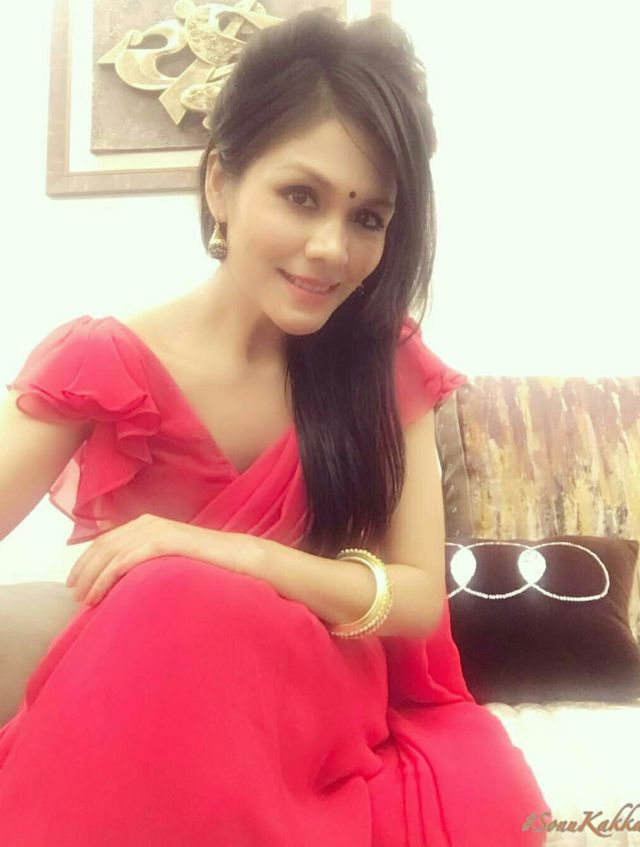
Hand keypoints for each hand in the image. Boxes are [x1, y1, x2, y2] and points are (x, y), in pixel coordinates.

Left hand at [65, 513, 260, 605]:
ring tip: (83, 600)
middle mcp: (149, 523)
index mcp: (148, 524)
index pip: (105, 540)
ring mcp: (157, 530)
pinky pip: (126, 560)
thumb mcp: (172, 559)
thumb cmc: (209, 563)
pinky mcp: (165, 541)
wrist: (240, 557)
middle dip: (84, 571)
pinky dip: (107, 578)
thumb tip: (126, 580)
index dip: (85, 561)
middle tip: (74, 595)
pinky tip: (99, 594)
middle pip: (103, 546)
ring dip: (92, 577)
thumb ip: (150, 561)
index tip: (74, 583)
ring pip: (111, 553)